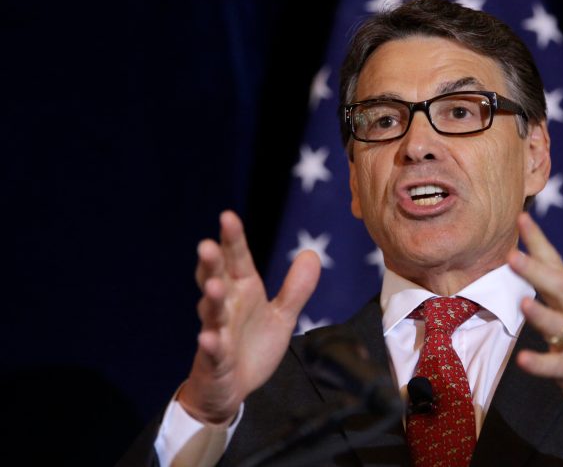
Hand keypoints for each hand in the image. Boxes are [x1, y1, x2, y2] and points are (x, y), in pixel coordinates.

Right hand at [177, 210, 320, 423]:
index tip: (227, 216)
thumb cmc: (252, 347)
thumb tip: (312, 253)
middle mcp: (226, 307)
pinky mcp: (215, 360)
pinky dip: (211, 344)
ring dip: (211, 299)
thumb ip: (295, 289)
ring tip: (213, 286)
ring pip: (212, 312)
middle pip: (216, 279)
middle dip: (211, 263)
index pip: (236, 259)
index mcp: (243, 291)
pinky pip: (213, 351)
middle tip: (207, 245)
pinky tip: (208, 337)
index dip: (232, 239)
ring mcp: (217, 332)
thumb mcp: (281, 317)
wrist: (232, 389)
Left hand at [508, 212, 562, 435]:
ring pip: (559, 323)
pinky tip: (523, 360)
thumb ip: (549, 293)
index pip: (554, 263)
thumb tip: (523, 262)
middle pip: (557, 287)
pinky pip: (557, 366)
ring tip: (522, 303)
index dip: (539, 241)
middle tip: (512, 254)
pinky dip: (540, 363)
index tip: (522, 216)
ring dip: (540, 313)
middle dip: (535, 270)